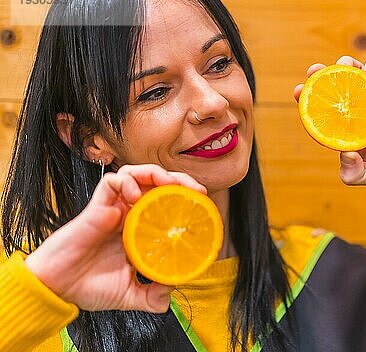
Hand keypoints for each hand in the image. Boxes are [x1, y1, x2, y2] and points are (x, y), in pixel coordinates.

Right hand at [24, 164, 204, 312]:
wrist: (58, 290)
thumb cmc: (89, 287)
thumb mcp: (130, 295)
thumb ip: (152, 296)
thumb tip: (171, 293)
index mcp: (139, 229)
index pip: (167, 203)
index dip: (186, 198)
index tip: (203, 203)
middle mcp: (129, 214)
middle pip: (157, 183)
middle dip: (179, 179)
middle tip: (196, 190)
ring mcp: (113, 207)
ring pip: (136, 174)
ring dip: (156, 173)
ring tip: (170, 183)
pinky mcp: (97, 206)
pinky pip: (111, 182)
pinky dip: (126, 181)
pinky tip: (135, 193)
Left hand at [294, 56, 365, 186]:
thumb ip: (355, 173)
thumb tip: (343, 154)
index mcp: (350, 130)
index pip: (323, 112)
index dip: (309, 101)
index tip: (299, 91)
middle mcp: (360, 112)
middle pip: (336, 89)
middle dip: (322, 77)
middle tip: (315, 70)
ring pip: (356, 75)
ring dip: (346, 66)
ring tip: (344, 65)